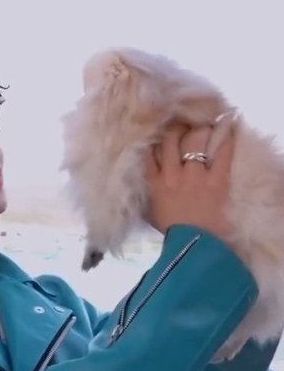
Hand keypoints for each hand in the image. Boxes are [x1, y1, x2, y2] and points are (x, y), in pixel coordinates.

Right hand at [145, 122, 234, 240]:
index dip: (155, 140)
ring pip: (194, 141)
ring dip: (198, 131)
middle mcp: (172, 175)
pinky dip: (225, 141)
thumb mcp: (151, 210)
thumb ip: (147, 192)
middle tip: (181, 124)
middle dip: (174, 129)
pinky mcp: (217, 180)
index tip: (159, 135)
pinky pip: (222, 154)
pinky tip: (226, 130)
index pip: (150, 153)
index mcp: (154, 183)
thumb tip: (145, 180)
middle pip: (170, 141)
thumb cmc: (171, 230)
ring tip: (202, 126)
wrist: (194, 245)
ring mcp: (195, 176)